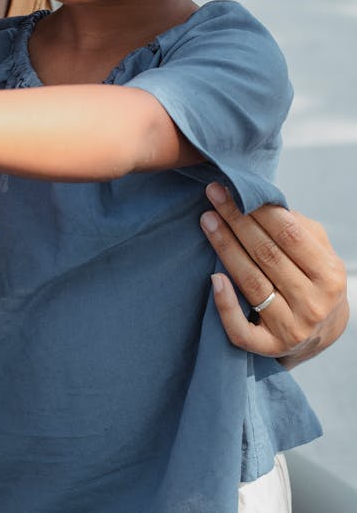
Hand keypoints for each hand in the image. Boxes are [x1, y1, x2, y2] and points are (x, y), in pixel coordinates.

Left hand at [200, 183, 348, 367]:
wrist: (321, 332)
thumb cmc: (313, 279)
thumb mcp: (319, 252)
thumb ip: (297, 226)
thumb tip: (263, 201)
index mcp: (329, 274)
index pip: (289, 234)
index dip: (259, 209)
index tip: (232, 188)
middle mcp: (313, 303)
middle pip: (266, 254)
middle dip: (236, 220)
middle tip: (213, 195)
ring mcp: (292, 328)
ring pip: (251, 283)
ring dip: (225, 247)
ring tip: (207, 220)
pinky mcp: (270, 348)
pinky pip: (241, 330)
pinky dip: (225, 305)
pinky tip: (213, 279)